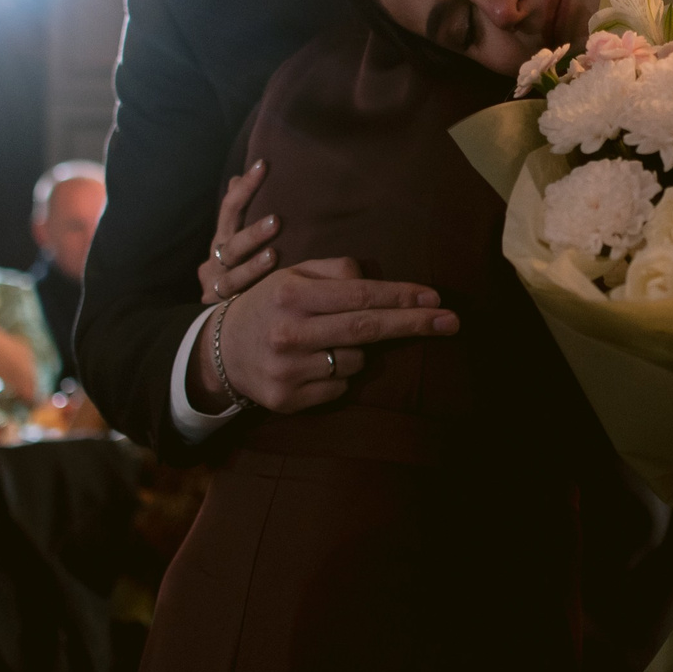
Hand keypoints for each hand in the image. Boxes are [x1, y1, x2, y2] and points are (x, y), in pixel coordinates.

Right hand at [195, 256, 458, 414]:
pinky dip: (339, 377)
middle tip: (453, 321)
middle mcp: (290, 332)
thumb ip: (335, 270)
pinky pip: (340, 388)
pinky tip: (315, 366)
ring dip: (359, 352)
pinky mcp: (288, 400)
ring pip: (357, 362)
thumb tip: (375, 282)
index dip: (401, 297)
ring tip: (328, 343)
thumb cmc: (269, 305)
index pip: (360, 295)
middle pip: (368, 329)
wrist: (219, 353)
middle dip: (414, 324)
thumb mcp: (292, 275)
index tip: (436, 299)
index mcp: (292, 294)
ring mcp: (289, 370)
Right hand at [198, 161, 279, 304]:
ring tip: (273, 255)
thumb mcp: (234, 240)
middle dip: (253, 232)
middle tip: (276, 220)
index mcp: (222, 239)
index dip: (245, 187)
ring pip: (233, 275)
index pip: (230, 208)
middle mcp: (217, 260)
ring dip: (254, 265)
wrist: (211, 320)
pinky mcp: (222, 311)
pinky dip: (253, 297)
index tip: (264, 164)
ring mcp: (218, 286)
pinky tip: (270, 293)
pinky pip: (237, 304)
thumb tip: (235, 177)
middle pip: (231, 243)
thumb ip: (236, 212)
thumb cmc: (234, 270)